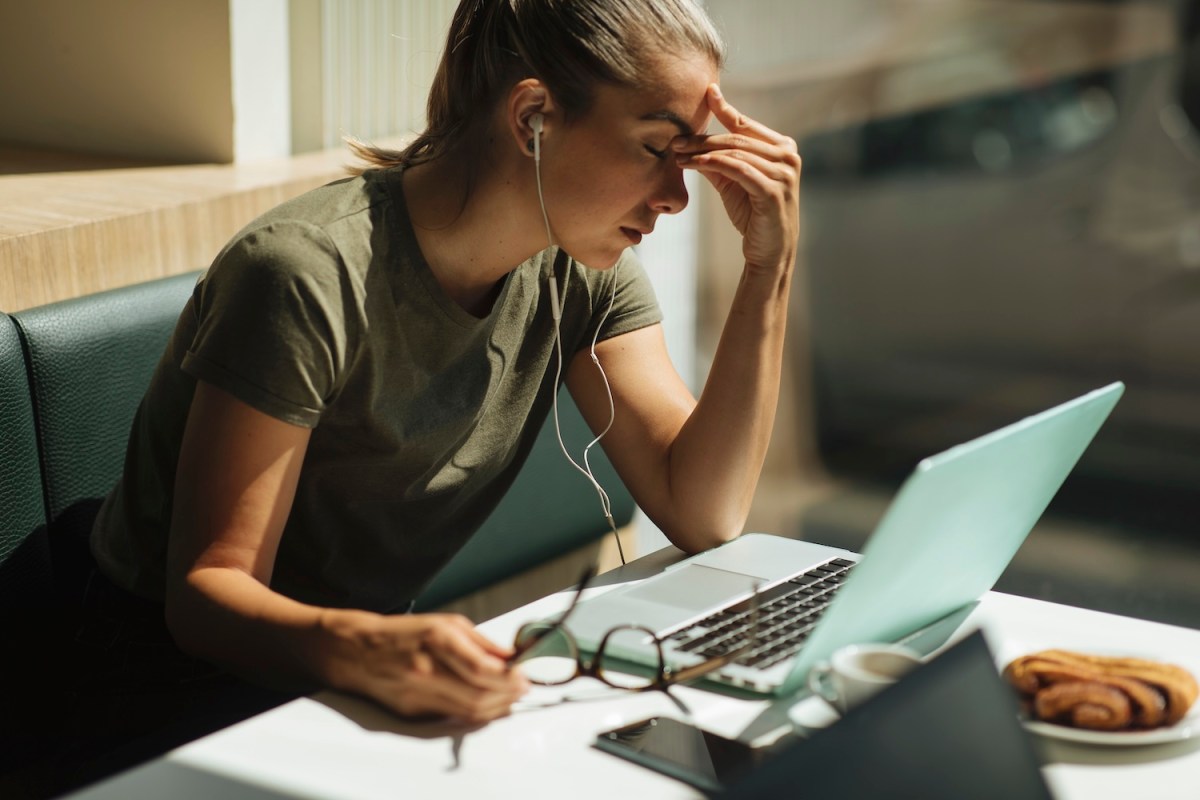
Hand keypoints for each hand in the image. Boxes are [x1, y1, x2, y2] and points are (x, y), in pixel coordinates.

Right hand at [339, 612, 529, 722]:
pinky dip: (475, 712)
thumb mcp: (445, 623)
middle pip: (478, 695)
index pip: (482, 669)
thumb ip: (480, 642)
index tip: (524, 675)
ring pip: (468, 711)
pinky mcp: (412, 711)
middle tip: (523, 688)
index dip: (509, 677)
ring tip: (510, 697)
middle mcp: (426, 669)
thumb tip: (511, 656)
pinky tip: (487, 703)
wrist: (357, 651)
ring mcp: (418, 693)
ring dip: (496, 707)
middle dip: (508, 694)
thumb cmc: (403, 633)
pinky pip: (452, 716)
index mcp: (436, 640)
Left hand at [673, 84, 801, 276]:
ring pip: (735, 152)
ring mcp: (784, 173)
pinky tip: (694, 164)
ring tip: (678, 155)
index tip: (707, 92)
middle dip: (702, 138)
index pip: (746, 125)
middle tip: (675, 141)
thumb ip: (719, 160)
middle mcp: (788, 156)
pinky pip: (738, 170)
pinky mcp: (773, 191)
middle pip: (737, 138)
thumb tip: (692, 141)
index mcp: (783, 148)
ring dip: (703, 152)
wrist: (769, 252)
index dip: (724, 109)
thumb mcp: (734, 182)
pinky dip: (713, 163)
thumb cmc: (753, 215)